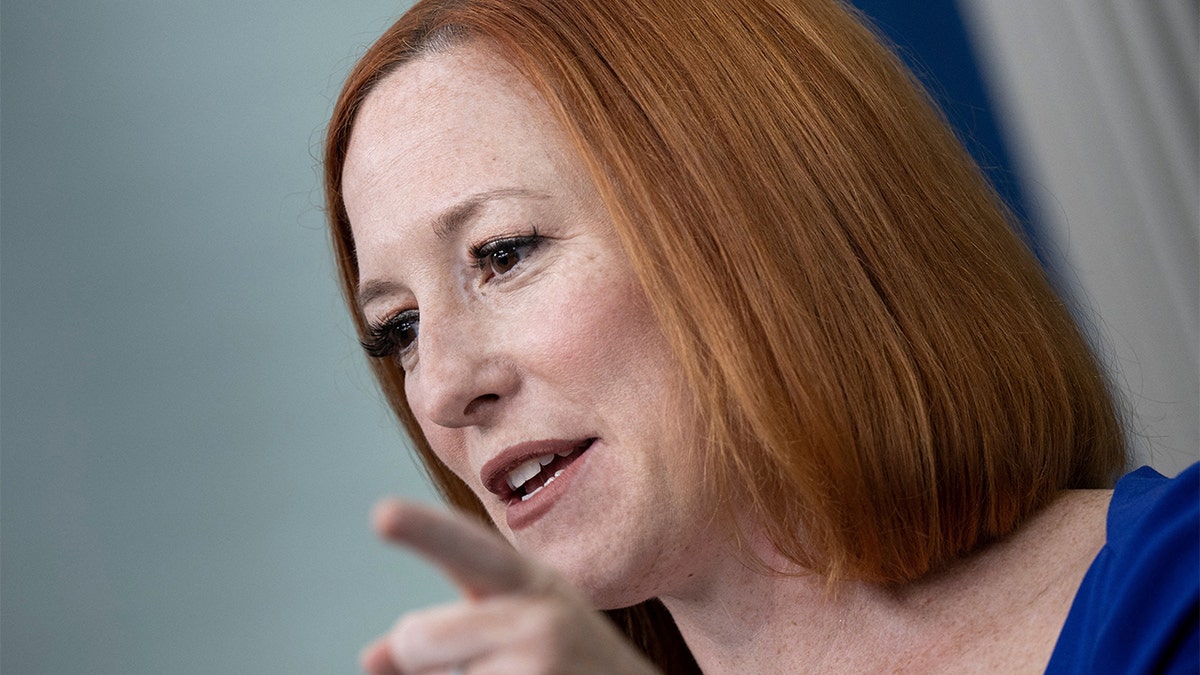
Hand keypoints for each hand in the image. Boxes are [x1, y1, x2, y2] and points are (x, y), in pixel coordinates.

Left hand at [360, 499, 661, 673]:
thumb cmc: (561, 661)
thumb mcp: (511, 628)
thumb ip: (445, 629)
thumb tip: (372, 656)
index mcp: (528, 582)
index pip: (470, 551)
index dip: (425, 531)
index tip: (381, 514)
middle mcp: (540, 618)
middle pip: (424, 637)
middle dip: (416, 648)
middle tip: (424, 645)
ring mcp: (543, 665)